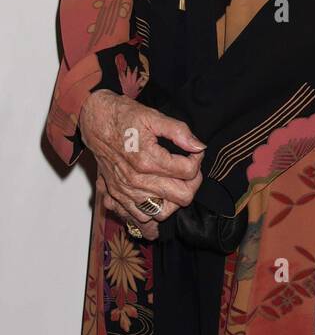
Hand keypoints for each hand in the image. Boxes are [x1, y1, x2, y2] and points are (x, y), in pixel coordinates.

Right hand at [79, 90, 205, 240]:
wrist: (95, 122)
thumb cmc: (123, 117)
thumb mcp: (153, 116)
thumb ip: (179, 131)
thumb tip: (199, 146)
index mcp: (147, 160)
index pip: (188, 172)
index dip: (197, 160)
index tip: (194, 151)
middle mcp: (136, 181)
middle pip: (181, 197)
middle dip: (192, 182)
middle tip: (189, 168)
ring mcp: (125, 192)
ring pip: (162, 213)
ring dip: (174, 201)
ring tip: (175, 184)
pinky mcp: (116, 197)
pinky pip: (139, 218)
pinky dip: (152, 213)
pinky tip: (158, 199)